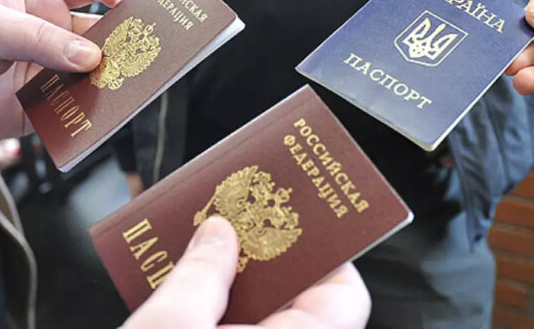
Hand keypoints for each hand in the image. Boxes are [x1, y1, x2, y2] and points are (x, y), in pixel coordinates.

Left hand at [0, 0, 125, 141]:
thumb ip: (37, 38)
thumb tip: (87, 56)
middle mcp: (53, 34)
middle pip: (103, 31)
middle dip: (125, 38)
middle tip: (142, 48)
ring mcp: (53, 70)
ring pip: (98, 73)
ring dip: (113, 78)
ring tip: (126, 83)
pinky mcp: (49, 106)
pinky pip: (79, 109)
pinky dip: (93, 113)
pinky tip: (96, 112)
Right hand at [124, 216, 370, 328]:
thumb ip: (200, 273)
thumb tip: (218, 234)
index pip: (343, 293)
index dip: (319, 249)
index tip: (288, 215)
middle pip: (300, 302)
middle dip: (266, 260)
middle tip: (238, 219)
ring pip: (266, 323)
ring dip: (236, 286)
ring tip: (205, 248)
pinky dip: (219, 317)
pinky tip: (191, 290)